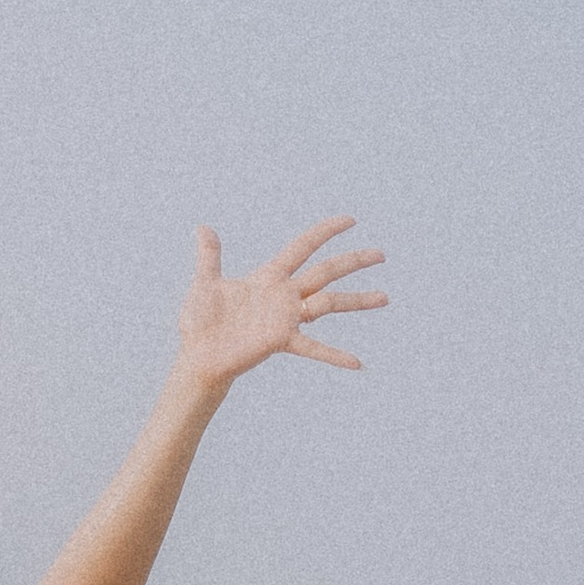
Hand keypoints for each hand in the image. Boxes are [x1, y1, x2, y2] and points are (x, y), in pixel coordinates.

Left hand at [179, 217, 386, 385]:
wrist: (198, 355)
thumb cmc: (201, 322)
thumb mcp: (206, 283)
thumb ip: (210, 256)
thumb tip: (203, 227)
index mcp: (269, 278)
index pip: (302, 247)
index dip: (325, 232)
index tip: (350, 221)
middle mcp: (283, 295)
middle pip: (326, 272)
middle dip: (352, 261)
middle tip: (381, 254)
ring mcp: (285, 318)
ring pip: (329, 303)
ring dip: (357, 301)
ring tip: (385, 298)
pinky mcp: (281, 340)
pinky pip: (312, 347)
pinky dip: (333, 355)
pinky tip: (357, 363)